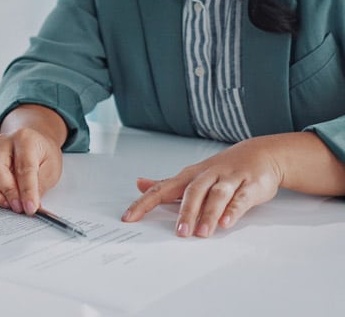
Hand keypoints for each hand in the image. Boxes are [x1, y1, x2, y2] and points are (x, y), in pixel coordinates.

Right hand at [0, 104, 66, 214]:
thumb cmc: (43, 154)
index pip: (24, 166)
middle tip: (19, 207)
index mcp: (24, 139)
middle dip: (7, 191)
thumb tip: (29, 206)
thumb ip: (39, 187)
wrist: (35, 143)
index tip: (31, 207)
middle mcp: (3, 143)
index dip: (27, 190)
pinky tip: (1, 201)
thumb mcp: (51, 168)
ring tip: (9, 205)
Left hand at [121, 136, 285, 237]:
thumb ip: (165, 184)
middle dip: (185, 212)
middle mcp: (206, 176)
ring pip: (216, 195)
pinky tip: (226, 222)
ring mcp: (228, 179)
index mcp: (188, 176)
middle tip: (179, 233)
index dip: (144, 203)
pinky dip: (233, 210)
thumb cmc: (220, 169)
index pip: (161, 189)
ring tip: (202, 232)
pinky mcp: (249, 186)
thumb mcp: (190, 175)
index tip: (129, 217)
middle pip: (192, 192)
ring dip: (208, 213)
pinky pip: (240, 198)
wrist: (258, 154)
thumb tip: (139, 185)